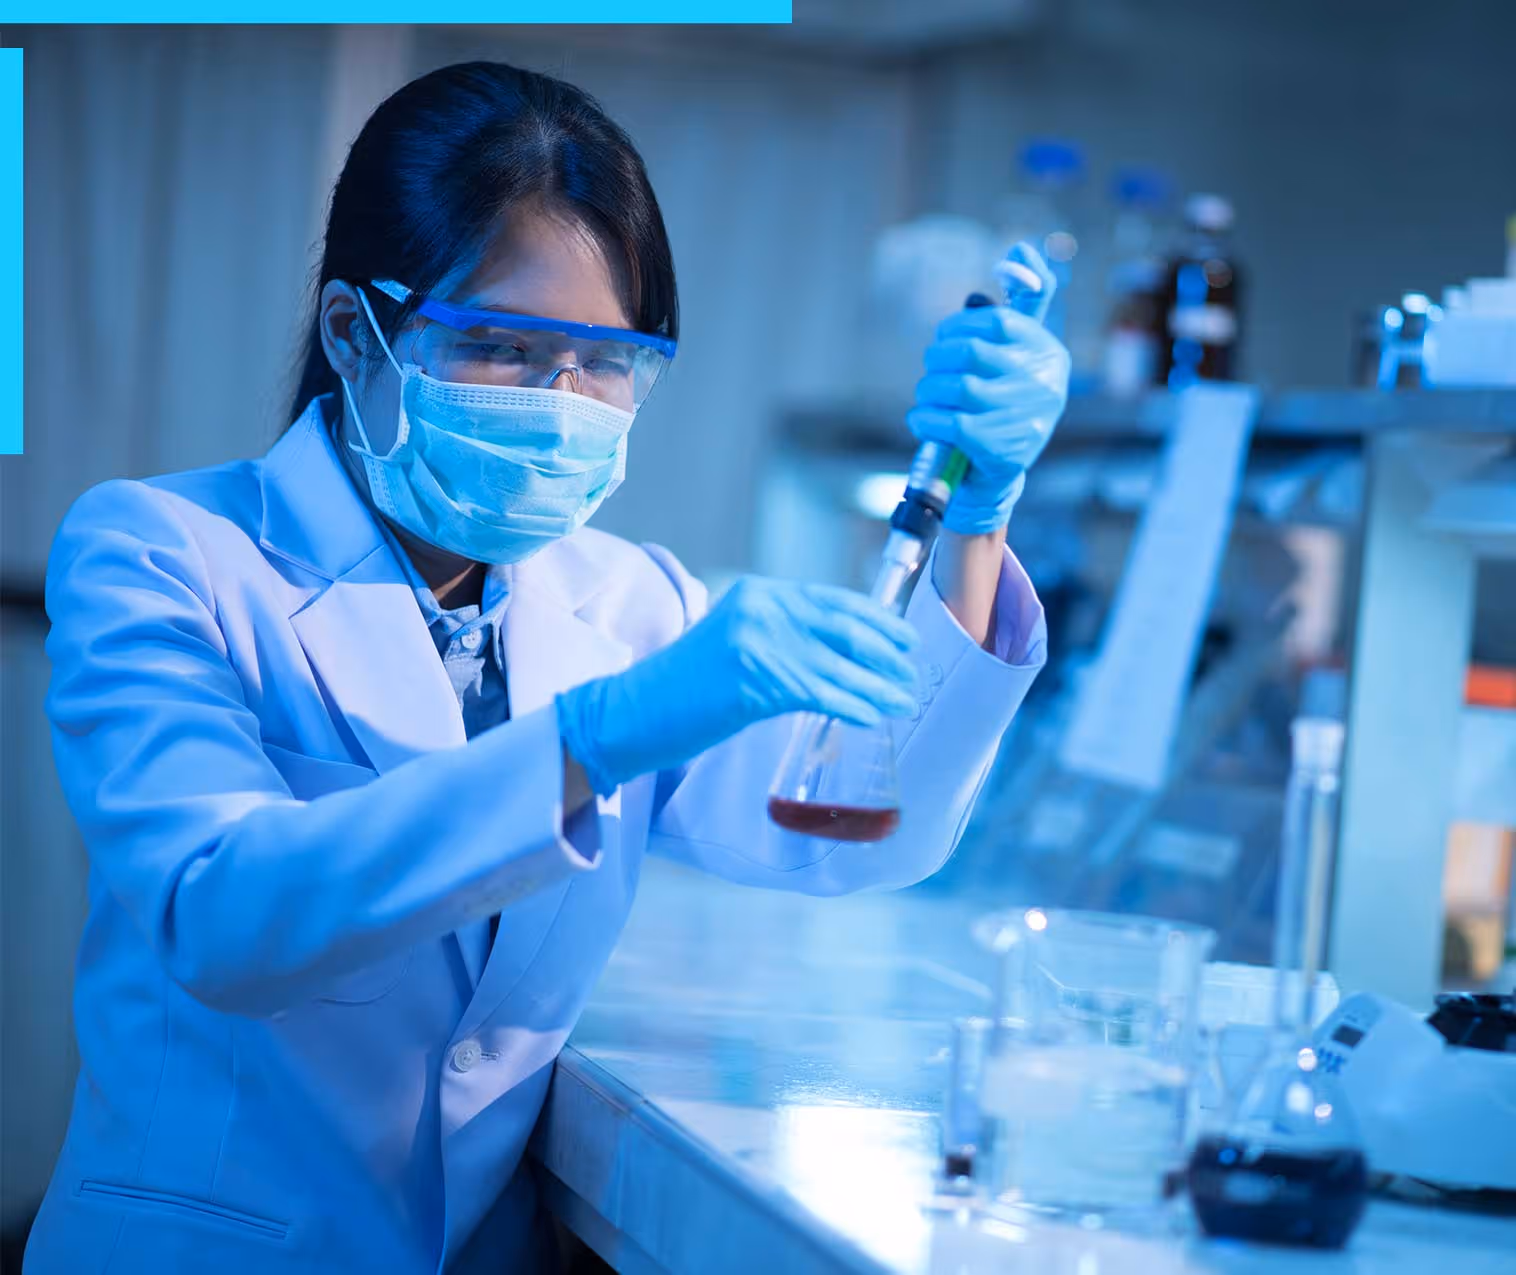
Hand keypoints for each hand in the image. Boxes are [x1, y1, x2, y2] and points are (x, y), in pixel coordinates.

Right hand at [556, 577, 919, 794]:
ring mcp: (754, 642)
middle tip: (911, 669)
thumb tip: (839, 653)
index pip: (831, 600)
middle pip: (841, 626)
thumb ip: (781, 637)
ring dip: (876, 684)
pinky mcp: (750, 680)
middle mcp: (760, 609)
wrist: (634, 711)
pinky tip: (871, 714)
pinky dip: (850, 703)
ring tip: (902, 698)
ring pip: (834, 663)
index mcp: (759, 594)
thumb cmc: (686, 687)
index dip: (874, 619)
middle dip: (884, 650)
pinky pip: (816, 691)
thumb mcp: (736, 643)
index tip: (904, 636)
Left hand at [907, 244, 1070, 533]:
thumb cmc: (1003, 399)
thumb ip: (1021, 302)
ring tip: (926, 397)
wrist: (999, 471)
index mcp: (1046, 352)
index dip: (957, 327)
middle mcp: (1041, 383)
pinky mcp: (1000, 448)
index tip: (943, 339)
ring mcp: (1022, 417)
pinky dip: (925, 419)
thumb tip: (1021, 249)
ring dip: (928, 391)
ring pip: (956, 389)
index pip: (995, 323)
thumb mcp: (1017, 351)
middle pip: (970, 354)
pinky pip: (949, 423)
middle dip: (937, 360)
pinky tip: (922, 419)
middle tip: (931, 369)